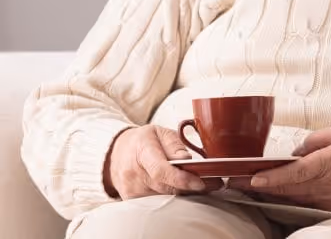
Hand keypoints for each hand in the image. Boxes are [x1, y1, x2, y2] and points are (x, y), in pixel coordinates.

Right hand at [104, 125, 221, 198]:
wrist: (116, 152)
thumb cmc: (142, 140)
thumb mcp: (160, 132)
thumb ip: (175, 145)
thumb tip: (186, 160)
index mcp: (142, 151)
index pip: (161, 171)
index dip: (182, 179)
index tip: (200, 182)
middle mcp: (133, 172)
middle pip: (165, 187)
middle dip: (190, 186)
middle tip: (211, 183)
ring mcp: (130, 188)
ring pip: (162, 196)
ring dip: (181, 192)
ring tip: (195, 184)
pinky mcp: (130, 199)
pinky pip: (154, 202)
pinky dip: (169, 196)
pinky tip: (178, 189)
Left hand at [239, 126, 330, 214]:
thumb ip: (320, 138)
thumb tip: (299, 149)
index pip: (296, 172)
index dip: (273, 177)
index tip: (253, 178)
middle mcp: (326, 184)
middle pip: (286, 188)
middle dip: (259, 186)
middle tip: (235, 181)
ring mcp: (327, 198)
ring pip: (291, 197)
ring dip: (268, 193)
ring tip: (246, 186)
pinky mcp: (330, 207)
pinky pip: (303, 202)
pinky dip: (286, 199)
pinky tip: (273, 195)